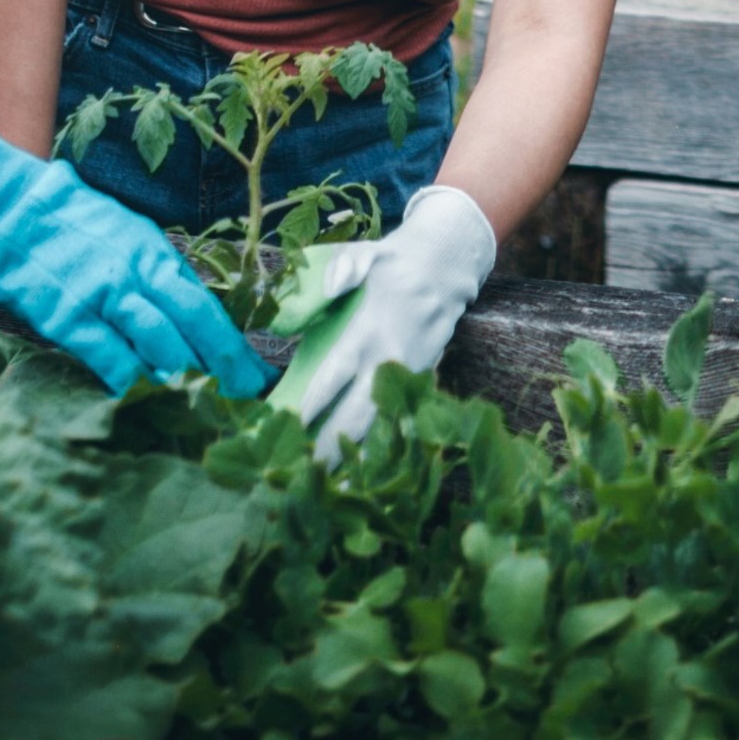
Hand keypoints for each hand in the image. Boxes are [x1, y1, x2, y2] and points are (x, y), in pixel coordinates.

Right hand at [0, 115, 266, 398]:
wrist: (5, 207)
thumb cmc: (67, 221)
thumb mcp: (124, 234)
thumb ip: (154, 274)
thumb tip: (186, 314)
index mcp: (153, 252)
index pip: (206, 306)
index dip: (233, 345)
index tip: (254, 375)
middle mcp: (134, 272)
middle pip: (191, 328)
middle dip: (220, 370)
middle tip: (239, 403)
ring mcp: (100, 293)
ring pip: (155, 343)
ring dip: (182, 380)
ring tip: (201, 408)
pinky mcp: (64, 314)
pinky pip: (106, 355)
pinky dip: (128, 381)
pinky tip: (142, 399)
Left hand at [286, 183, 498, 455]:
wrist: (447, 268)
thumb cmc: (394, 263)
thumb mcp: (366, 254)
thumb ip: (342, 270)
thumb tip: (322, 293)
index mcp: (370, 328)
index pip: (337, 373)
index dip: (315, 402)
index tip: (291, 426)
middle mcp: (390, 357)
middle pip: (357, 411)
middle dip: (329, 444)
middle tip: (301, 472)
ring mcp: (409, 374)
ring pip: (380, 423)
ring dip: (355, 453)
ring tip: (328, 485)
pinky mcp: (422, 380)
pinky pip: (399, 419)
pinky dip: (382, 446)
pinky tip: (361, 470)